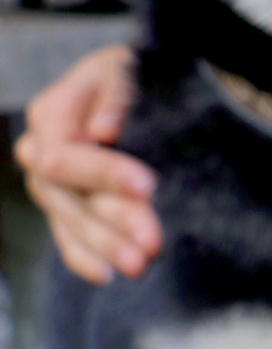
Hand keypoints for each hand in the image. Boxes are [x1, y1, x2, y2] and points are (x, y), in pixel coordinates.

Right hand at [14, 46, 160, 283]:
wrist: (131, 91)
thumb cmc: (133, 76)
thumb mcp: (127, 72)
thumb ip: (116, 95)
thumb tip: (102, 130)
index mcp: (53, 114)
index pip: (66, 155)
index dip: (104, 173)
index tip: (148, 187)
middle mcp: (41, 150)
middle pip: (68, 195)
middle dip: (112, 220)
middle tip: (152, 242)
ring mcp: (51, 183)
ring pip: (71, 220)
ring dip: (105, 245)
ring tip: (140, 265)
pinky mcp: (66, 206)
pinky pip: (67, 237)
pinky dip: (86, 257)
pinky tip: (107, 276)